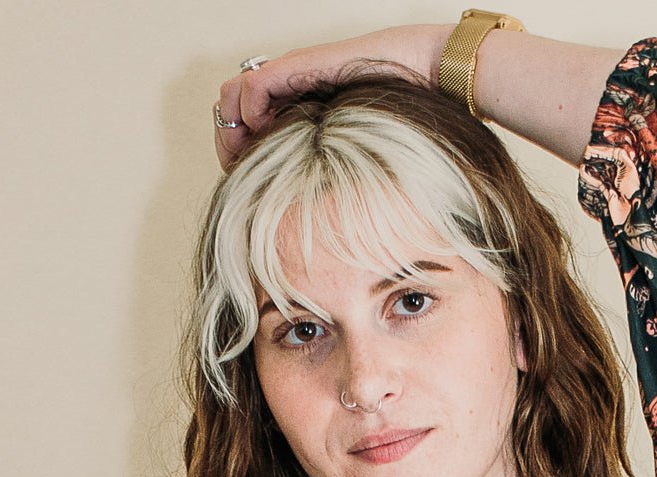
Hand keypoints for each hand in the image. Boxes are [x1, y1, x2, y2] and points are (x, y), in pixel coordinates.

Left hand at [213, 24, 448, 170]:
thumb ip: (329, 178)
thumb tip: (309, 229)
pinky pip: (252, 86)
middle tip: (240, 169)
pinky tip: (269, 128)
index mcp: (299, 113)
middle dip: (229, 145)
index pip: (246, 131)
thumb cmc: (402, 118)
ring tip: (250, 151)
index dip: (238, 156)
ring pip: (231, 96)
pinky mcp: (298, 66)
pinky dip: (250, 110)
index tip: (246, 182)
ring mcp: (291, 77)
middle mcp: (290, 93)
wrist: (427, 73)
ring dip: (233, 127)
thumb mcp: (355, 160)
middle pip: (230, 114)